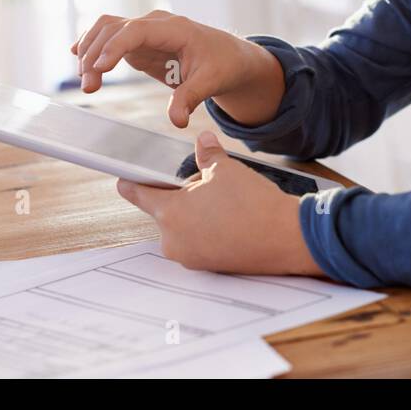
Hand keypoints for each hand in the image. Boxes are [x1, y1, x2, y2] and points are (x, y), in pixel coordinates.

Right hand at [70, 9, 284, 127]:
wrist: (229, 56)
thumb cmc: (223, 64)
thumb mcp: (212, 81)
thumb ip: (191, 98)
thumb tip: (176, 121)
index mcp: (174, 28)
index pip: (136, 30)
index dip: (114, 46)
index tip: (100, 68)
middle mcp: (155, 24)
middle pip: (114, 29)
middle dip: (96, 55)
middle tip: (88, 87)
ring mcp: (145, 31)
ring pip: (107, 29)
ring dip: (90, 50)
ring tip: (85, 81)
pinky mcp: (139, 43)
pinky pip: (109, 37)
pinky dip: (93, 44)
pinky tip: (76, 55)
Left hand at [115, 131, 325, 277]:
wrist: (287, 239)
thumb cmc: (253, 203)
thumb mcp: (227, 169)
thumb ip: (207, 155)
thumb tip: (203, 141)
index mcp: (170, 213)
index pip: (137, 193)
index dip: (131, 180)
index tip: (123, 176)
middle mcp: (173, 240)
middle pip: (166, 210)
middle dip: (182, 196)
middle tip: (208, 185)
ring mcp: (190, 257)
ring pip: (184, 227)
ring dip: (196, 214)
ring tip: (226, 204)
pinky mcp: (208, 267)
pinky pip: (199, 243)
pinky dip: (209, 231)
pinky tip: (232, 221)